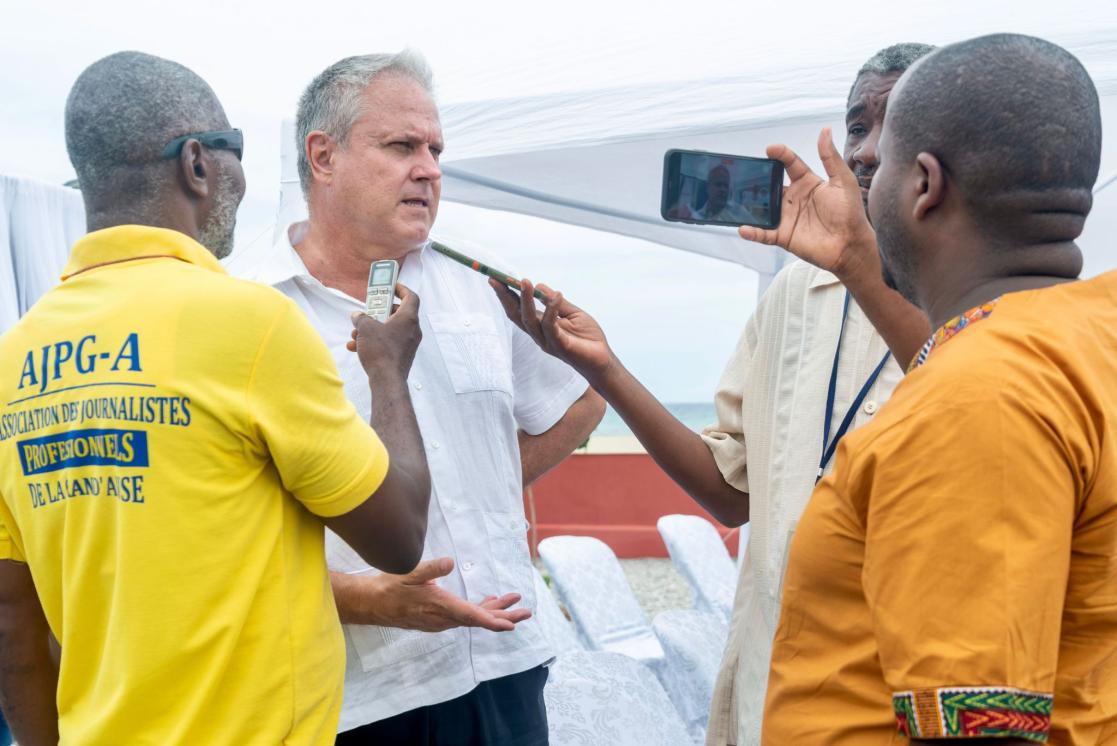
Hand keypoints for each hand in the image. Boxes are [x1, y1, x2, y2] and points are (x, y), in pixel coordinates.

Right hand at [343, 558, 531, 632]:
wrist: (372, 604)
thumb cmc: (390, 587)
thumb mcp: (408, 573)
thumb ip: (430, 569)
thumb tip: (450, 562)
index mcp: (440, 607)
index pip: (471, 616)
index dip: (493, 619)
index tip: (512, 624)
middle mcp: (443, 618)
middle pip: (479, 619)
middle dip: (504, 615)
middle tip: (527, 612)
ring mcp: (441, 620)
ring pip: (473, 617)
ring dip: (494, 610)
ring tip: (514, 601)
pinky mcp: (438, 618)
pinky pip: (464, 616)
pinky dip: (480, 609)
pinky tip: (488, 602)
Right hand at [347, 282, 421, 378]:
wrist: (386, 380)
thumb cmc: (380, 352)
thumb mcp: (365, 328)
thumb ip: (361, 318)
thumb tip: (358, 316)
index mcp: (408, 318)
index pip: (411, 296)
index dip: (401, 288)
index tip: (390, 285)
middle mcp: (412, 330)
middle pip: (397, 313)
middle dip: (378, 312)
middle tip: (367, 312)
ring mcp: (408, 343)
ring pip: (389, 329)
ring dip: (372, 329)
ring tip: (356, 333)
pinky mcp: (402, 355)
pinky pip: (387, 342)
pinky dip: (374, 341)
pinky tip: (356, 347)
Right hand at [490, 278, 614, 380]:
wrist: (602, 359)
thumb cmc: (587, 338)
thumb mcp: (572, 313)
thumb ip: (555, 302)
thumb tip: (540, 285)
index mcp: (540, 327)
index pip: (517, 310)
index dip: (506, 295)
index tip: (495, 279)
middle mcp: (539, 335)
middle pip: (516, 315)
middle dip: (505, 297)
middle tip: (497, 280)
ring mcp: (547, 341)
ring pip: (529, 320)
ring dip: (526, 300)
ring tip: (526, 282)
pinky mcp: (559, 346)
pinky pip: (550, 326)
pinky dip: (552, 309)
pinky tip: (557, 295)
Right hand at [740, 128, 878, 281]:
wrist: (851, 244)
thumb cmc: (851, 212)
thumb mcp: (842, 181)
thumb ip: (830, 157)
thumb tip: (824, 130)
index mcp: (807, 183)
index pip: (790, 164)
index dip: (780, 155)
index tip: (770, 149)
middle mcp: (794, 198)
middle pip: (770, 184)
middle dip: (758, 178)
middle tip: (747, 172)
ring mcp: (787, 217)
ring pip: (763, 208)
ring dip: (750, 203)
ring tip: (736, 197)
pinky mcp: (783, 236)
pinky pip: (764, 233)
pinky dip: (752, 231)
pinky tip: (743, 227)